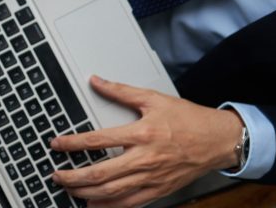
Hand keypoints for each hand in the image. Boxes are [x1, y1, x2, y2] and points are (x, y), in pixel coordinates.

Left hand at [49, 76, 242, 207]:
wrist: (219, 140)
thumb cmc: (188, 119)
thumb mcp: (153, 99)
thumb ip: (121, 90)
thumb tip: (96, 81)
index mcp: (141, 134)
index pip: (98, 140)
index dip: (73, 144)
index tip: (57, 144)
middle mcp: (145, 159)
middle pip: (101, 174)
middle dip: (74, 177)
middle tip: (56, 175)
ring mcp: (152, 178)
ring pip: (113, 193)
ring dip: (86, 193)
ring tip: (69, 190)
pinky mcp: (160, 190)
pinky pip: (131, 203)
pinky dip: (110, 207)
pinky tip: (94, 205)